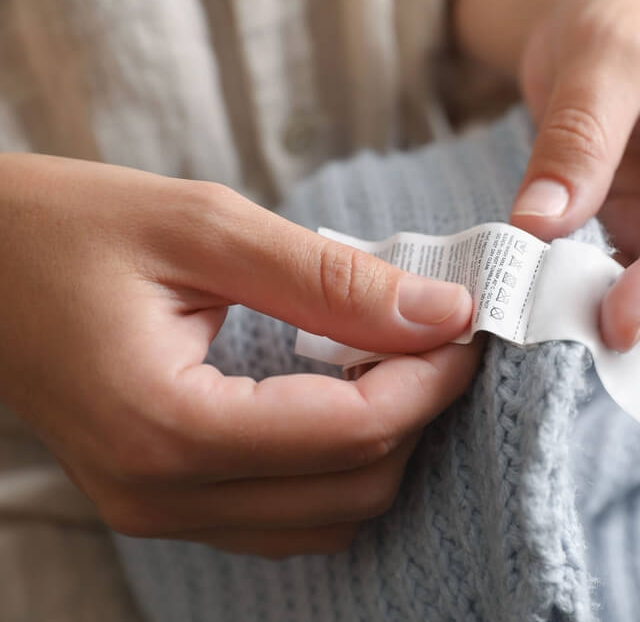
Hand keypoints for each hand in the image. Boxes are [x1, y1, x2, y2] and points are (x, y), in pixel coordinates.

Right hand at [0, 153, 478, 557]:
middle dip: (418, 412)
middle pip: (352, 488)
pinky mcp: (164, 501)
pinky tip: (342, 394)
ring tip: (395, 361)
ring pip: (328, 518)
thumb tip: (441, 311)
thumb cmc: (69, 229)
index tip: (466, 323)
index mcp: (166, 427)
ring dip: (383, 444)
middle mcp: (162, 493)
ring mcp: (160, 510)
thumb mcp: (203, 226)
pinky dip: (338, 464)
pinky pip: (287, 516)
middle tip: (439, 335)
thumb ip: (329, 278)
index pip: (350, 434)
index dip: (430, 380)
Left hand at [455, 0, 639, 349]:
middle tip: (570, 335)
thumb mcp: (604, 50)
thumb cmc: (627, 6)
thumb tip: (539, 227)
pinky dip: (594, 301)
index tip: (620, 321)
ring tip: (552, 326)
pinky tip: (553, 310)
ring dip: (617, 314)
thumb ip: (579, 136)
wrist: (607, 5)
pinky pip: (630, 284)